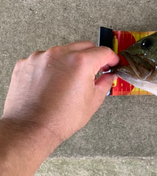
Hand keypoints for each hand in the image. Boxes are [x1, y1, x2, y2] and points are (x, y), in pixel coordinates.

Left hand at [1, 41, 118, 145]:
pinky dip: (52, 67)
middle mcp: (60, 54)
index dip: (112, 59)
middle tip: (95, 70)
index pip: (103, 52)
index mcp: (80, 62)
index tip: (112, 62)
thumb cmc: (60, 119)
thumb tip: (107, 77)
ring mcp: (41, 57)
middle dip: (93, 57)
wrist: (31, 128)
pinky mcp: (26, 63)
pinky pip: (45, 59)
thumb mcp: (93, 101)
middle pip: (84, 47)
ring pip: (64, 51)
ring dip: (71, 61)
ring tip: (69, 80)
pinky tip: (53, 82)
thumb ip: (104, 83)